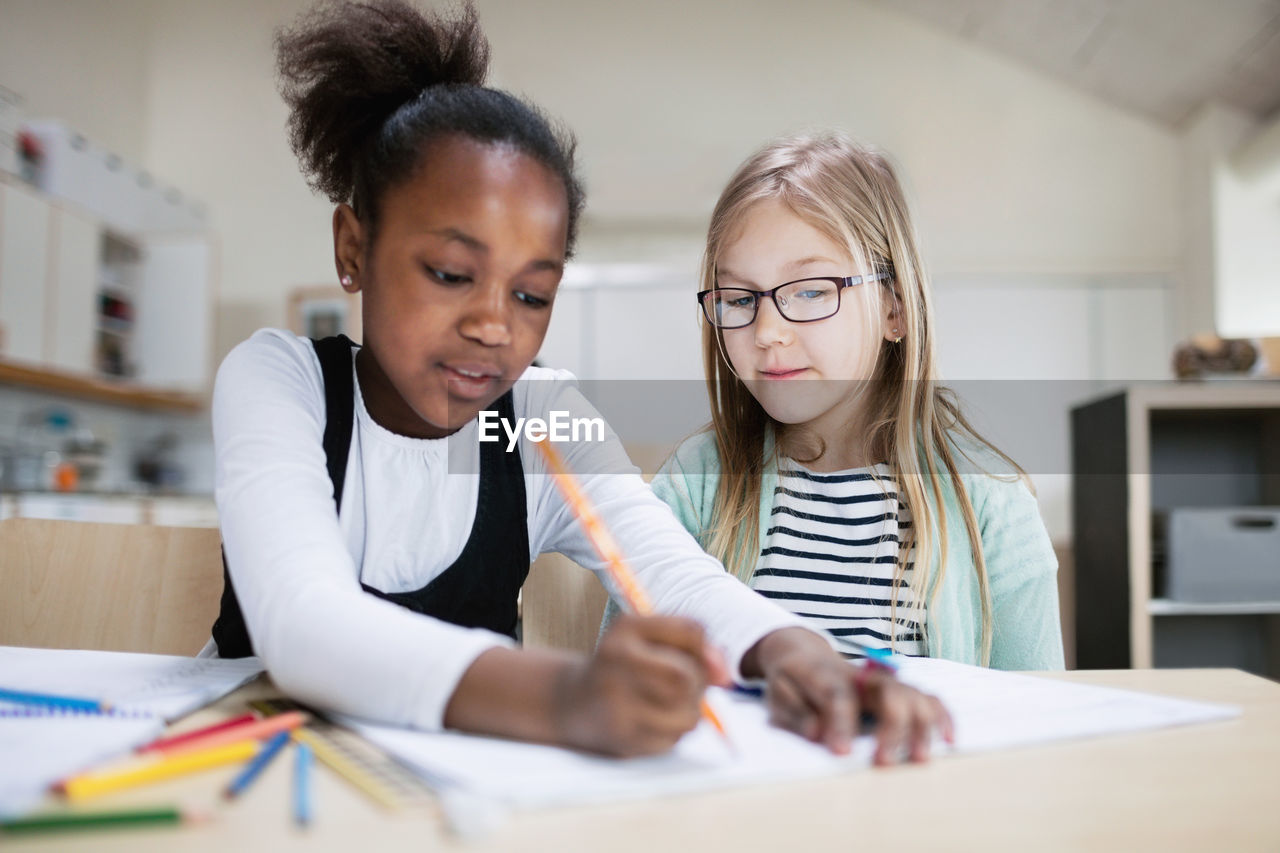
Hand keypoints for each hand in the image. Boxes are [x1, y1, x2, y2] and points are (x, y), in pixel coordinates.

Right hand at [554, 613, 723, 757]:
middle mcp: (616, 661)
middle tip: (682, 686)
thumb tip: (725, 675)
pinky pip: (673, 739)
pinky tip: (651, 721)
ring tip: (667, 704)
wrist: (571, 701)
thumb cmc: (622, 666)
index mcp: (626, 628)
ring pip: (688, 713)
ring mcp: (616, 703)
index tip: (695, 657)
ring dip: (688, 711)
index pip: (692, 631)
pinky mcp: (622, 738)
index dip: (704, 648)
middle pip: (687, 676)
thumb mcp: (649, 639)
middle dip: (697, 684)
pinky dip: (672, 731)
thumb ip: (692, 644)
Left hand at [742, 627, 953, 763]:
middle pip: (888, 691)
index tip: (841, 753)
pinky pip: (928, 697)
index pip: (837, 695)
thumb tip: (818, 734)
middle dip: (892, 727)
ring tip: (919, 758)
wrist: (803, 653)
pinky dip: (942, 717)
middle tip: (884, 762)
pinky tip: (947, 740)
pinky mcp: (898, 689)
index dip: (841, 723)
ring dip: (922, 726)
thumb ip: (796, 713)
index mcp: (825, 674)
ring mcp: (883, 680)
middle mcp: (860, 675)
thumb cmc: (791, 682)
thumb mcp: (778, 695)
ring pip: (913, 693)